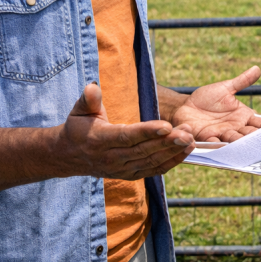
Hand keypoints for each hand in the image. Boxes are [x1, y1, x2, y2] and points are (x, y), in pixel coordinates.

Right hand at [58, 83, 194, 178]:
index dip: (147, 131)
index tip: (166, 125)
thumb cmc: (77, 127)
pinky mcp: (129, 175)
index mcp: (100, 140)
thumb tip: (92, 86)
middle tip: (187, 132)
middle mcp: (111, 158)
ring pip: (151, 161)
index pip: (127, 136)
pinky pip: (153, 170)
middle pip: (144, 150)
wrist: (68, 156)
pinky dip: (171, 162)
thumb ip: (88, 100)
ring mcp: (121, 169)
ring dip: (173, 151)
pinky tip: (186, 152)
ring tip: (191, 139)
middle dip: (167, 142)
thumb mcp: (78, 111)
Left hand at [170, 66, 260, 141]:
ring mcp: (222, 134)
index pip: (260, 124)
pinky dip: (218, 145)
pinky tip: (223, 147)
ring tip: (249, 146)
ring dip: (241, 143)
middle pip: (250, 135)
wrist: (184, 106)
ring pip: (235, 140)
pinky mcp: (206, 138)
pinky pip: (214, 143)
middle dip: (259, 140)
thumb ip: (242, 81)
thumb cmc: (206, 99)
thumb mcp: (225, 88)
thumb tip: (257, 69)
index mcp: (243, 116)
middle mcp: (235, 128)